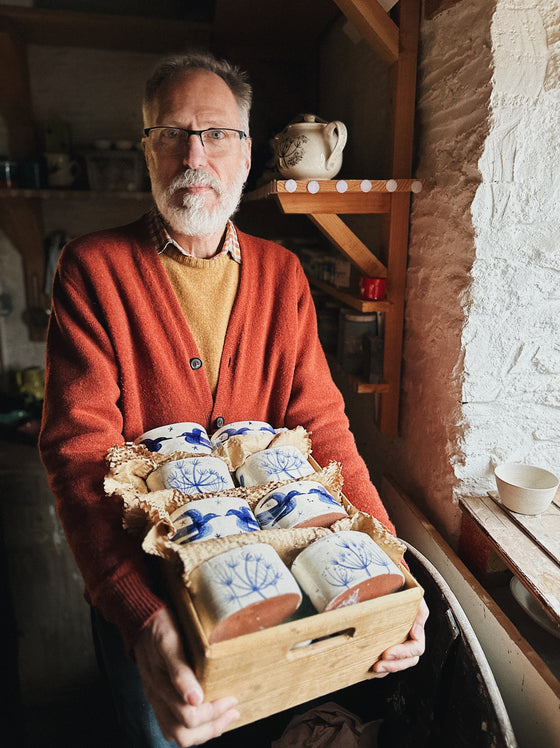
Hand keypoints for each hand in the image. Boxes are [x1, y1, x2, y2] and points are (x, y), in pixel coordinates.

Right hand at [134, 607, 239, 745]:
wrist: (142, 619)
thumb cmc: (159, 627)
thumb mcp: (169, 642)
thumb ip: (180, 671)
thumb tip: (195, 700)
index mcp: (159, 686)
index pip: (188, 717)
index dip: (213, 713)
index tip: (232, 699)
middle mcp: (157, 698)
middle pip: (183, 734)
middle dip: (211, 727)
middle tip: (233, 711)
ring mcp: (157, 699)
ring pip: (178, 735)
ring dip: (205, 731)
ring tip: (226, 717)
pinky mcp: (160, 697)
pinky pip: (174, 725)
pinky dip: (195, 727)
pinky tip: (210, 718)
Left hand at [372, 598, 428, 675]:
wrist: (389, 584)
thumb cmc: (404, 592)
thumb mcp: (415, 599)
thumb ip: (420, 613)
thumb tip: (417, 634)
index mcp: (417, 633)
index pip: (415, 649)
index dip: (403, 653)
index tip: (387, 653)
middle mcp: (408, 641)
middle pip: (406, 661)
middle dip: (393, 665)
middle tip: (378, 665)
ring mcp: (397, 645)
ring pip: (396, 664)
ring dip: (386, 669)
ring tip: (373, 669)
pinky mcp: (385, 646)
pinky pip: (386, 662)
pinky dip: (380, 669)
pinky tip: (369, 670)